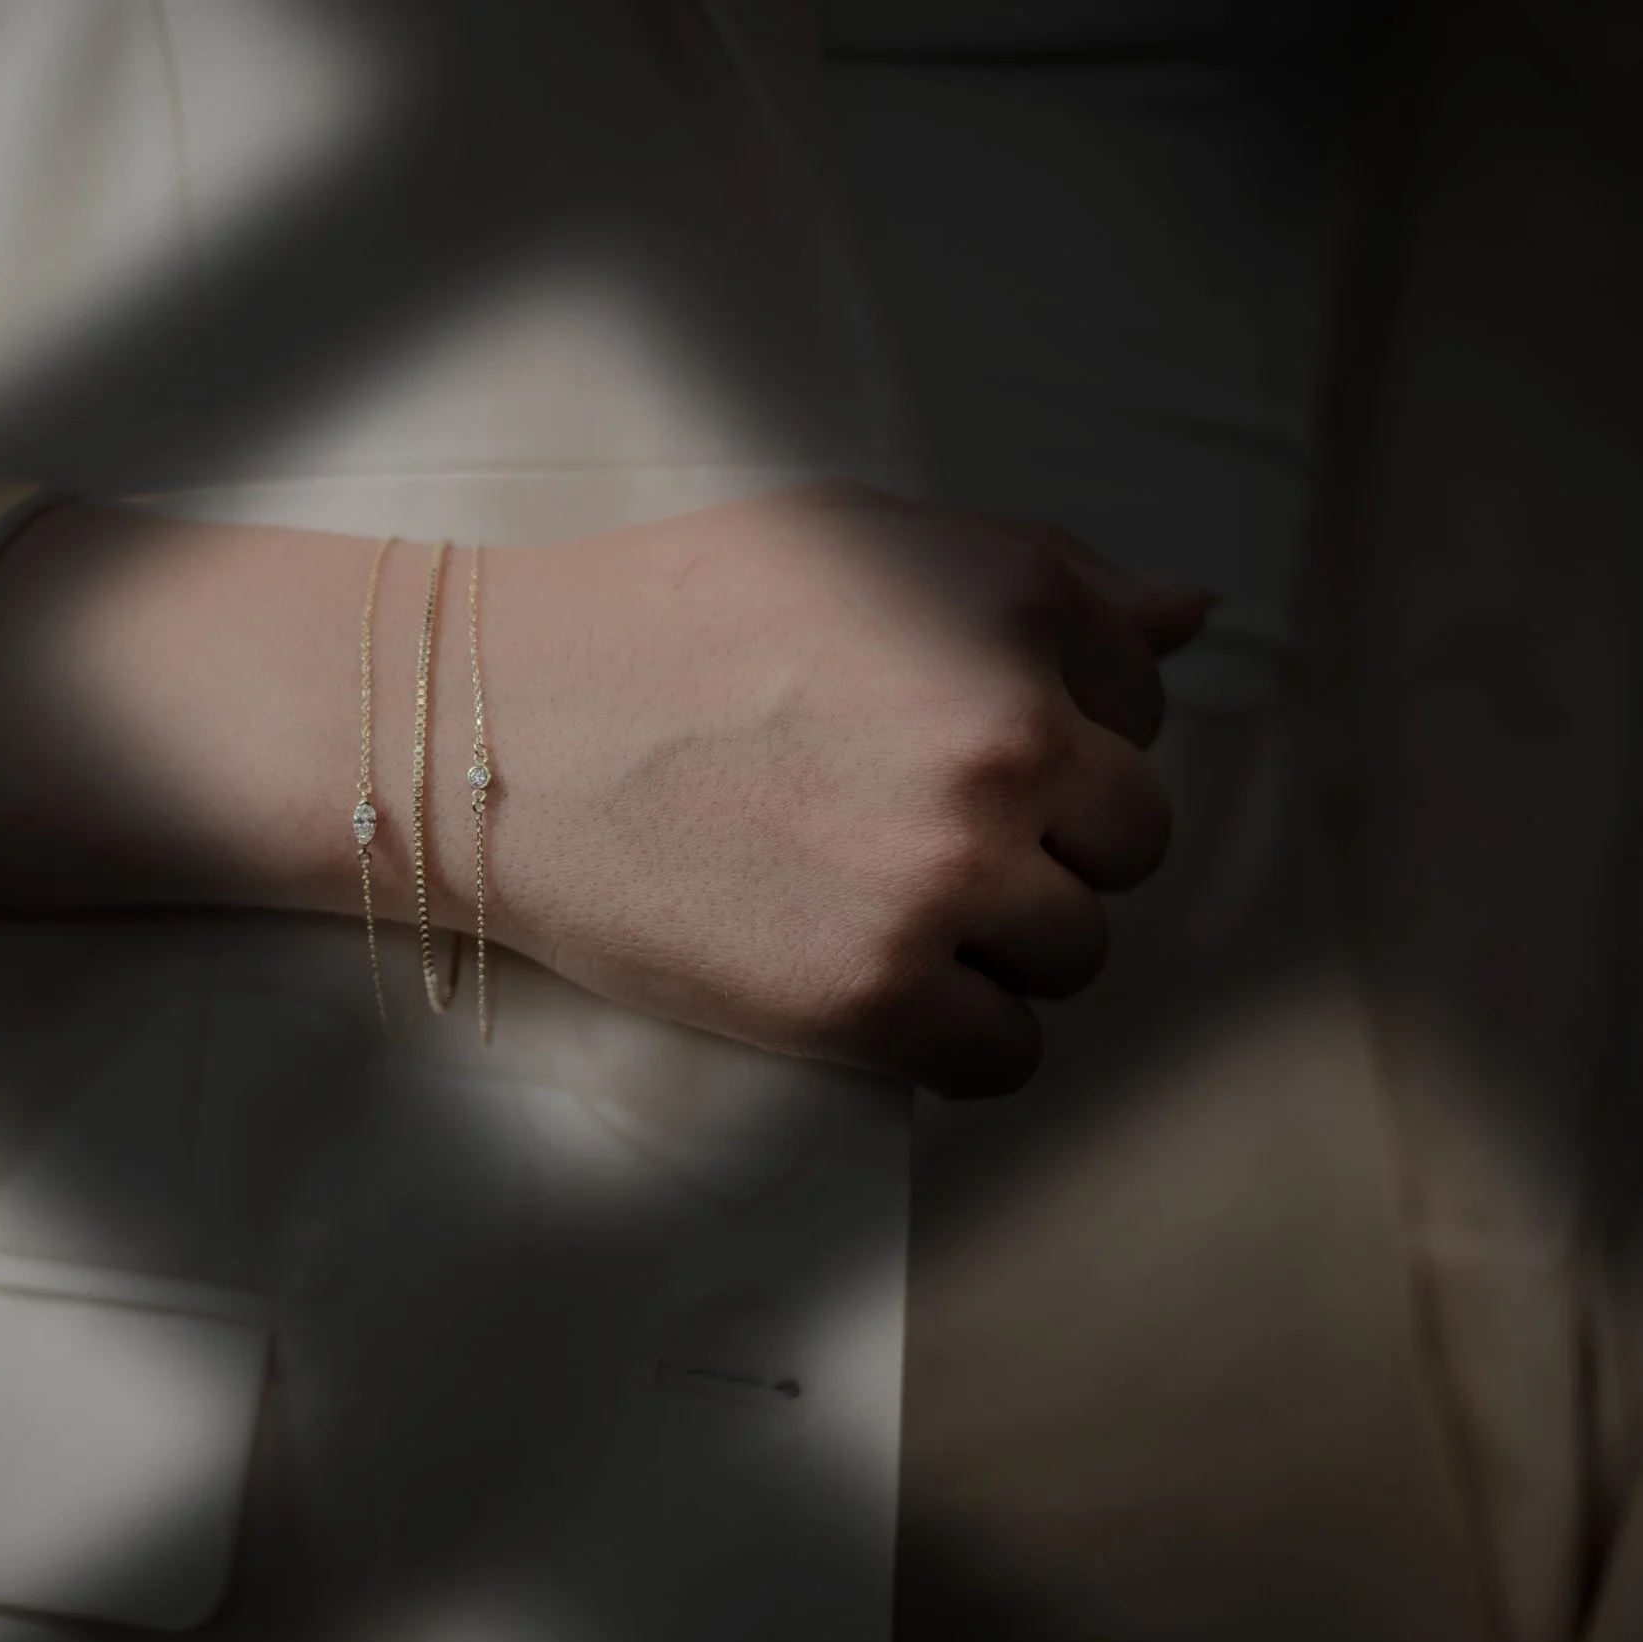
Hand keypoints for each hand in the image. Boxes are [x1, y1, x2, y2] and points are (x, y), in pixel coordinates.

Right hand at [0, 485, 1209, 1098]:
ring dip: (998, 942)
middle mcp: (1006, 733)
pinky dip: (953, 1034)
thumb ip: (1040, 583)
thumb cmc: (662, 620)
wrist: (488, 728)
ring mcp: (945, 872)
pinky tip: (866, 980)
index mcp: (1015, 603)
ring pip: (1077, 952)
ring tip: (872, 904)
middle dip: (1041, 845)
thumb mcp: (858, 546)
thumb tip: (1195, 616)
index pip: (1139, 711)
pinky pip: (1005, 1053)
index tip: (939, 747)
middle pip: (1127, 842)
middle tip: (906, 835)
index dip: (1049, 738)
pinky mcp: (874, 995)